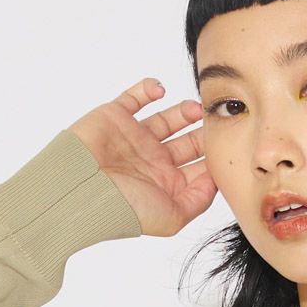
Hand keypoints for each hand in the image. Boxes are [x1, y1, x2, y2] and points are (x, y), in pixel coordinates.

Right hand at [68, 77, 216, 236]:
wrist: (80, 189)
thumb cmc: (123, 209)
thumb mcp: (171, 218)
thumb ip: (198, 201)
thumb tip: (215, 180)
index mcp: (166, 185)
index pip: (198, 169)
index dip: (214, 157)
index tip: (227, 146)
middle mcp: (152, 162)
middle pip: (187, 143)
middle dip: (203, 132)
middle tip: (216, 120)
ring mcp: (134, 138)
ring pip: (167, 119)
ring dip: (183, 111)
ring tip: (194, 108)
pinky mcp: (116, 117)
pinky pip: (136, 96)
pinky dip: (149, 88)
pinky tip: (161, 90)